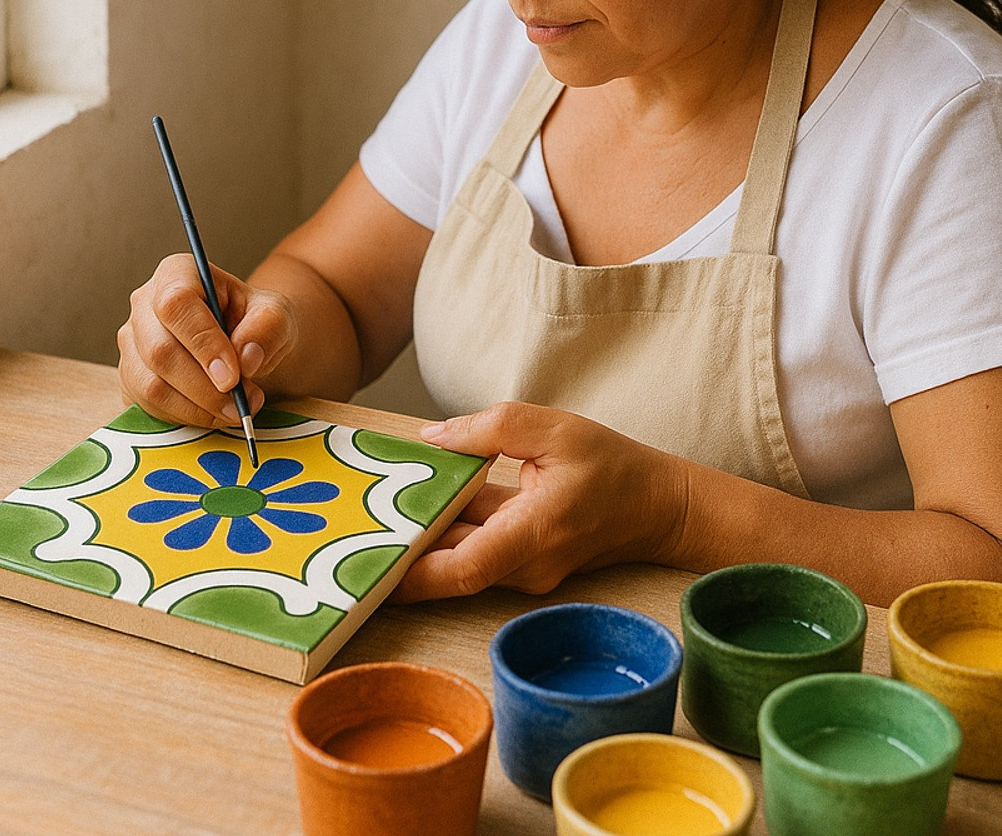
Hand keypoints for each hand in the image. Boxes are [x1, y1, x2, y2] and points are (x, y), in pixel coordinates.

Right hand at [117, 253, 296, 427]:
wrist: (243, 342)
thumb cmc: (254, 320)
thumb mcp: (276, 314)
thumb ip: (268, 327)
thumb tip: (246, 357)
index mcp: (178, 273)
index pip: (177, 305)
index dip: (203, 343)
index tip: (233, 376)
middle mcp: (145, 303)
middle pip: (160, 350)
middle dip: (205, 387)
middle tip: (242, 402)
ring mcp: (132, 342)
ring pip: (151, 384)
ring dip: (198, 407)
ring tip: (237, 409)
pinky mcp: (130, 376)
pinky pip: (148, 405)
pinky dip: (185, 417)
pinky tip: (214, 412)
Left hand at [390, 402, 687, 602]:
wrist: (657, 506)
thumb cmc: (612, 465)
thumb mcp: (552, 426)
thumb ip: (488, 429)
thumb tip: (431, 437)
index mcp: (535, 533)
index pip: (465, 569)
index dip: (414, 574)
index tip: (371, 568)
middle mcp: (525, 564)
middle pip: (450, 569)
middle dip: (400, 556)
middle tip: (344, 537)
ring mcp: (523, 569)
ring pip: (458, 560)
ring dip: (419, 541)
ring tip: (365, 517)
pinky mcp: (520, 562)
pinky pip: (474, 550)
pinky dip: (445, 532)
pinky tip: (413, 507)